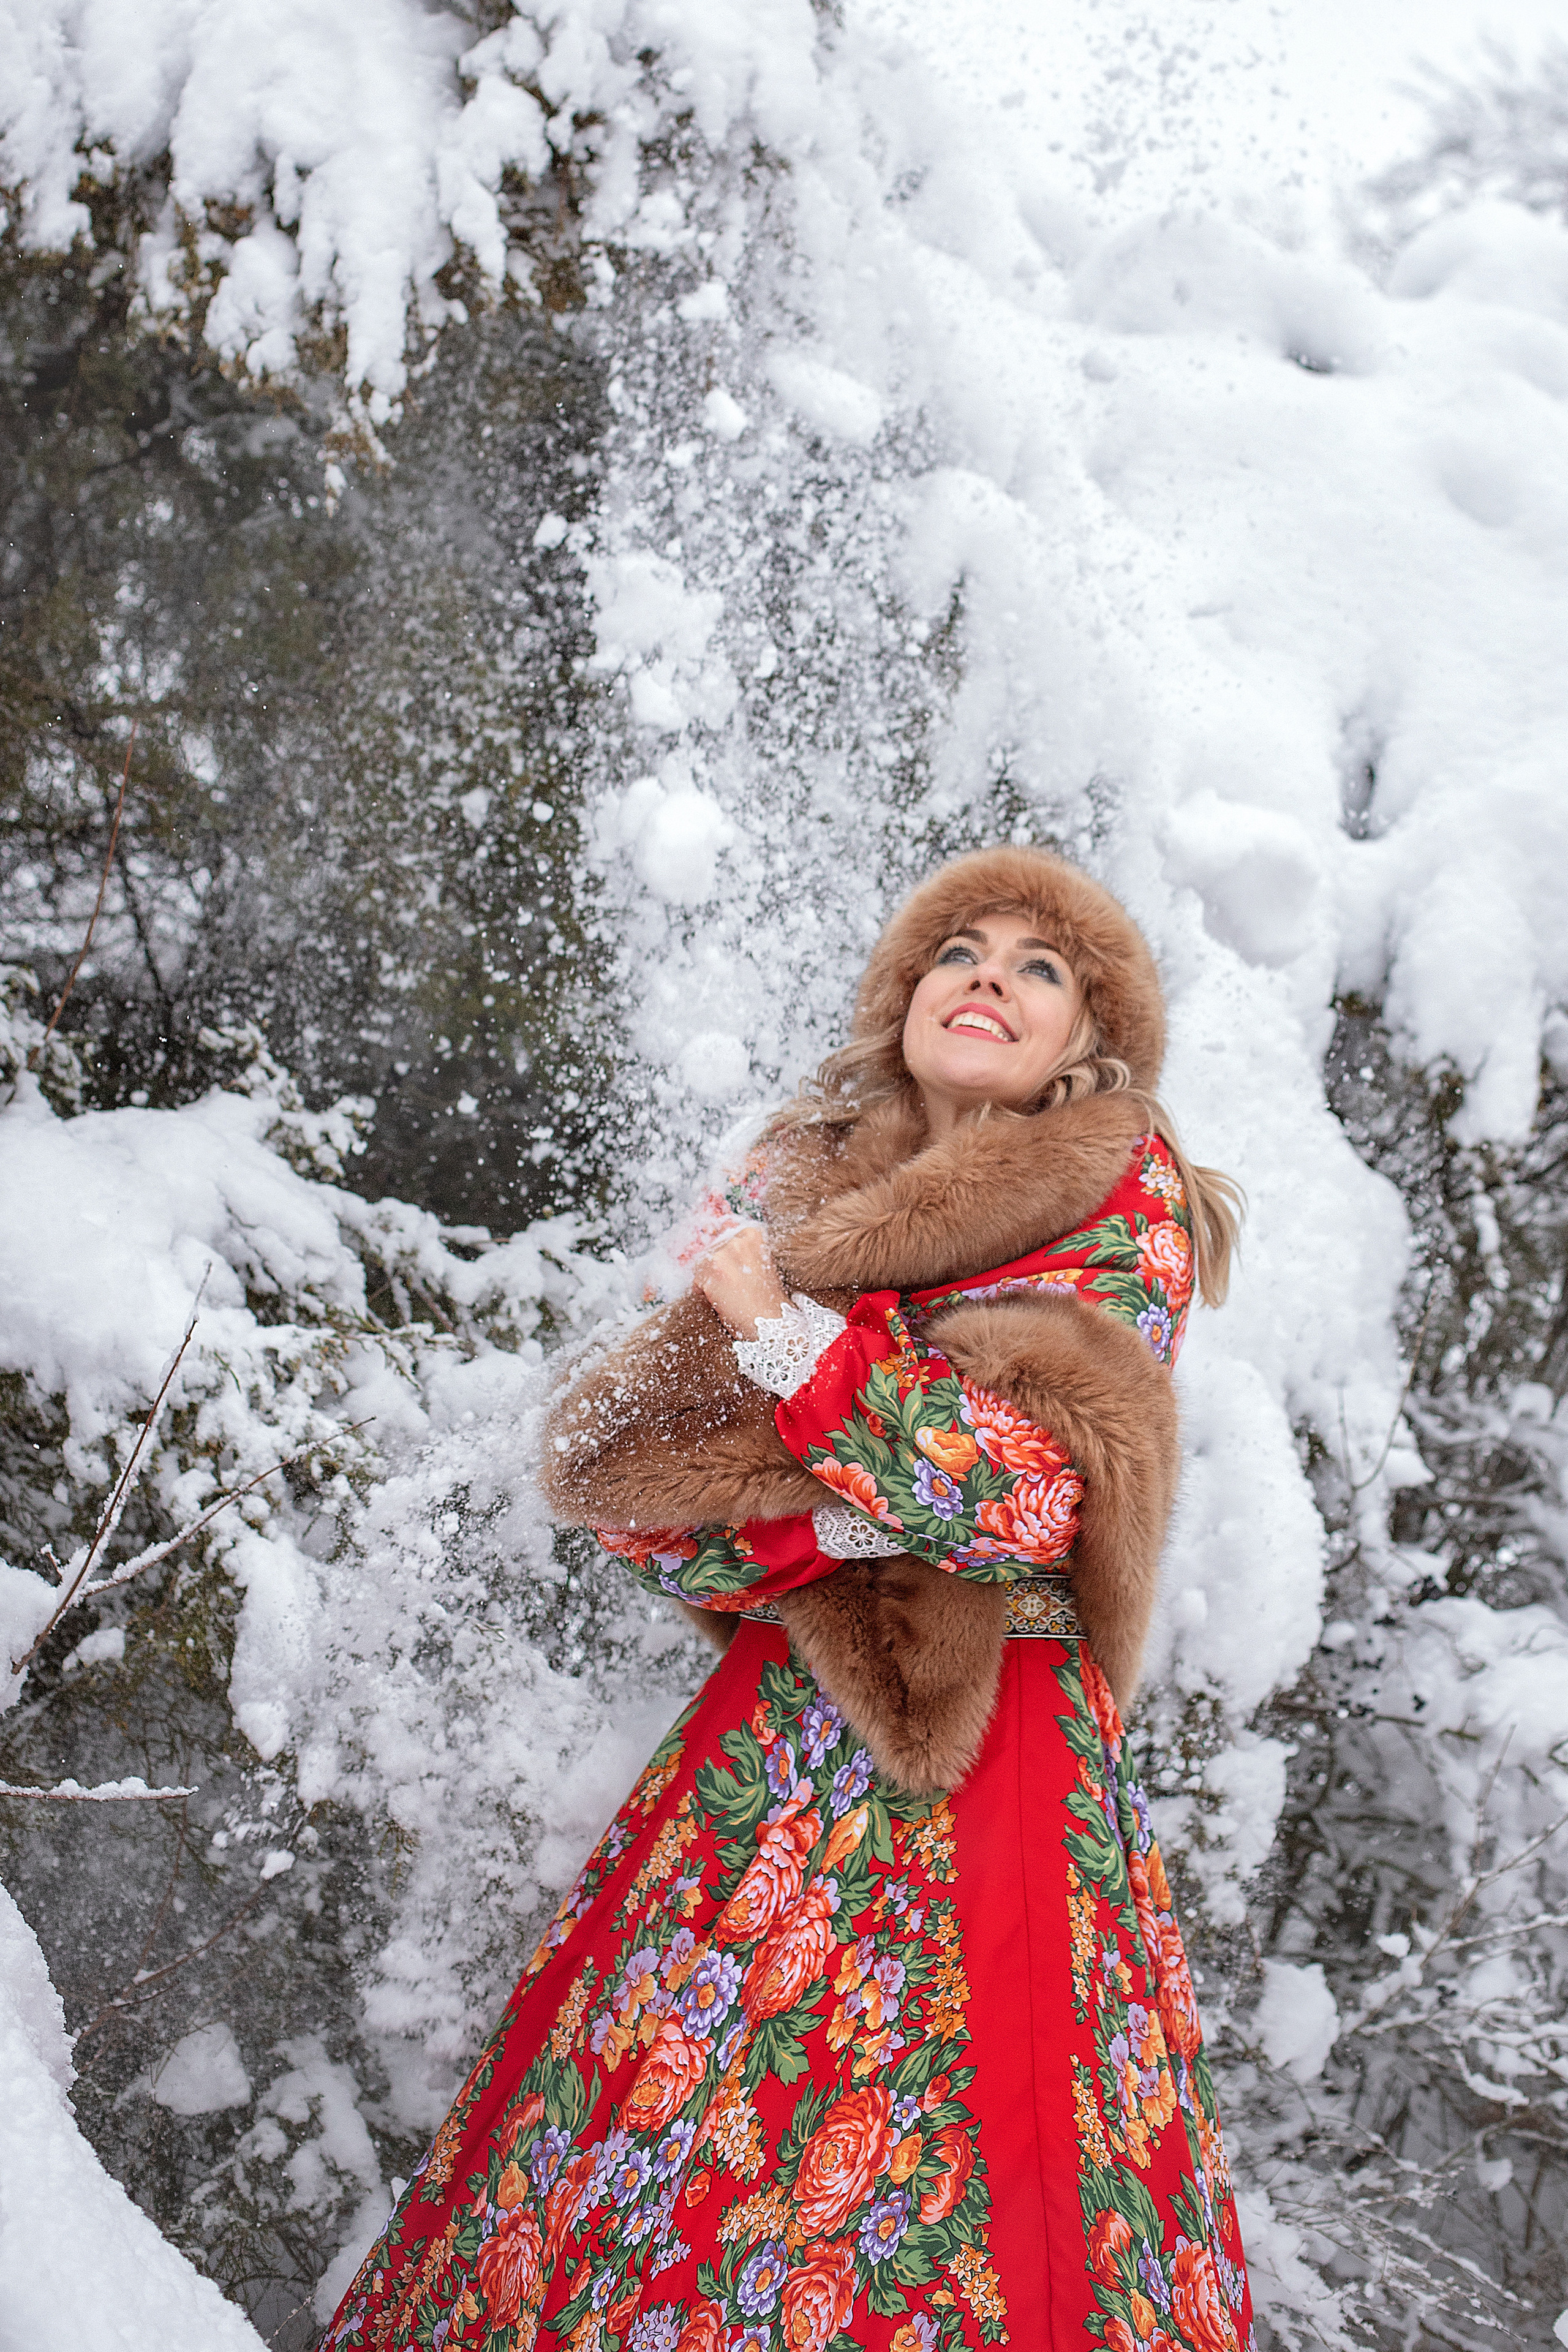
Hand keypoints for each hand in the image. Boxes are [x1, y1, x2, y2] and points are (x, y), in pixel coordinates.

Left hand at [693, 1224, 789, 1338]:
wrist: (771, 1323)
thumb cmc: (766, 1297)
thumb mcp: (761, 1264)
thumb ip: (743, 1249)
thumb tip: (717, 1234)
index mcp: (753, 1235)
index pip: (724, 1233)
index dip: (724, 1255)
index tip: (731, 1269)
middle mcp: (738, 1240)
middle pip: (711, 1250)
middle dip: (715, 1269)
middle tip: (733, 1287)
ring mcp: (724, 1253)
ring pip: (701, 1264)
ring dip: (709, 1281)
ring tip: (729, 1294)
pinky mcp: (713, 1271)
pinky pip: (697, 1280)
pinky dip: (704, 1292)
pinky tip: (722, 1300)